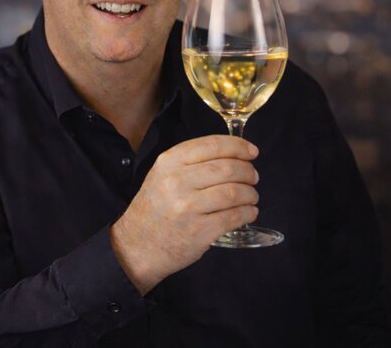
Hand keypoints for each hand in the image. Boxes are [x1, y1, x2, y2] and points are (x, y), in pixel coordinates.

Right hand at [109, 135, 259, 294]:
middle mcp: (177, 182)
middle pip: (228, 168)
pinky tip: (248, 212)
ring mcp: (188, 207)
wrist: (137, 245)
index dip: (238, 146)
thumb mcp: (161, 176)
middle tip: (253, 176)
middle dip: (248, 171)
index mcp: (168, 163)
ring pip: (235, 192)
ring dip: (250, 194)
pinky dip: (248, 213)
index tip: (251, 151)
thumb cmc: (154, 210)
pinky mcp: (200, 231)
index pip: (211, 145)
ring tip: (251, 196)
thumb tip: (232, 155)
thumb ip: (189, 163)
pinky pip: (235, 217)